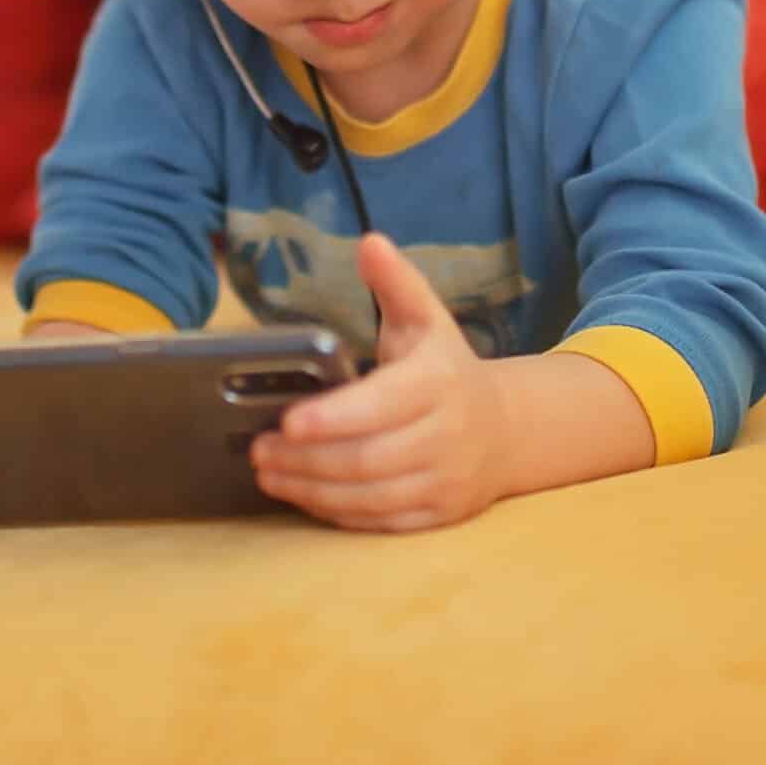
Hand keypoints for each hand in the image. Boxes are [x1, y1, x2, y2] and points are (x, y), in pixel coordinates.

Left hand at [251, 234, 511, 532]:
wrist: (507, 428)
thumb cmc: (445, 366)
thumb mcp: (426, 318)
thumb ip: (395, 282)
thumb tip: (369, 241)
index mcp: (439, 380)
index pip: (382, 404)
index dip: (333, 417)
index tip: (287, 420)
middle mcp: (448, 434)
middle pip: (367, 458)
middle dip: (306, 459)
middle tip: (258, 450)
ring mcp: (446, 481)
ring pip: (371, 497)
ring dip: (312, 490)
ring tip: (269, 474)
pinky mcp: (440, 515)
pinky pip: (382, 524)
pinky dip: (338, 515)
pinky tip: (304, 498)